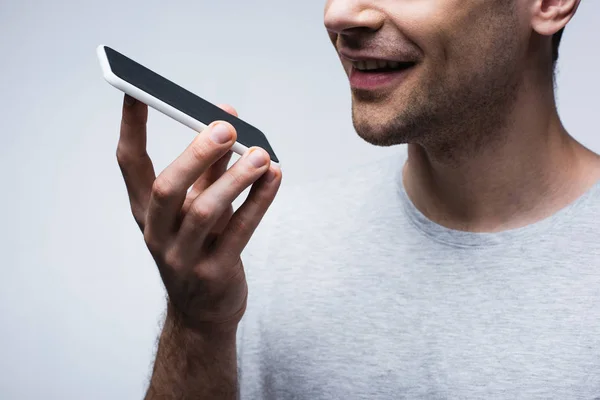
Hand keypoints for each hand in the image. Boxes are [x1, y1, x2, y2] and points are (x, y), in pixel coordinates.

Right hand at [116, 94, 281, 333]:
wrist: (204, 310)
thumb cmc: (201, 244)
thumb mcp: (197, 204)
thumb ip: (210, 164)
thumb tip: (225, 116)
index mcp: (146, 210)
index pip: (130, 164)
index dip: (132, 127)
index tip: (137, 91)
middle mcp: (157, 233)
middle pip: (166, 188)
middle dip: (195, 154)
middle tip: (225, 128)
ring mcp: (183, 257)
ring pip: (204, 212)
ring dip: (235, 179)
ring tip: (260, 154)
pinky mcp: (214, 273)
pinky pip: (239, 232)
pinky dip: (259, 201)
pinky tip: (275, 176)